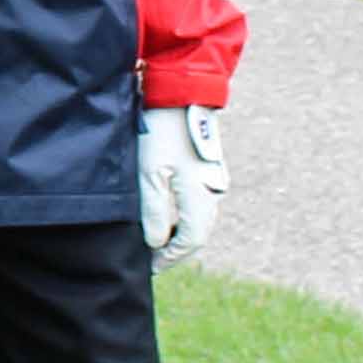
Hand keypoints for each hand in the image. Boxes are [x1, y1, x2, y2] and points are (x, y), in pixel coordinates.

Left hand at [139, 102, 225, 267]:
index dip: (171, 257)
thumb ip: (154, 212)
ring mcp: (212, 180)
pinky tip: (168, 215)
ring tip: (158, 241)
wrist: (181, 95)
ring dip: (181, 233)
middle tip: (155, 260)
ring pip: (200, 218)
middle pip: (198, 233)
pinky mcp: (207, 169)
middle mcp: (212, 191)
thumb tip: (156, 242)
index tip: (152, 267)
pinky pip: (199, 203)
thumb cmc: (161, 133)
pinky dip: (184, 216)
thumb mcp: (149, 175)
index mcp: (200, 196)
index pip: (190, 241)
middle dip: (177, 250)